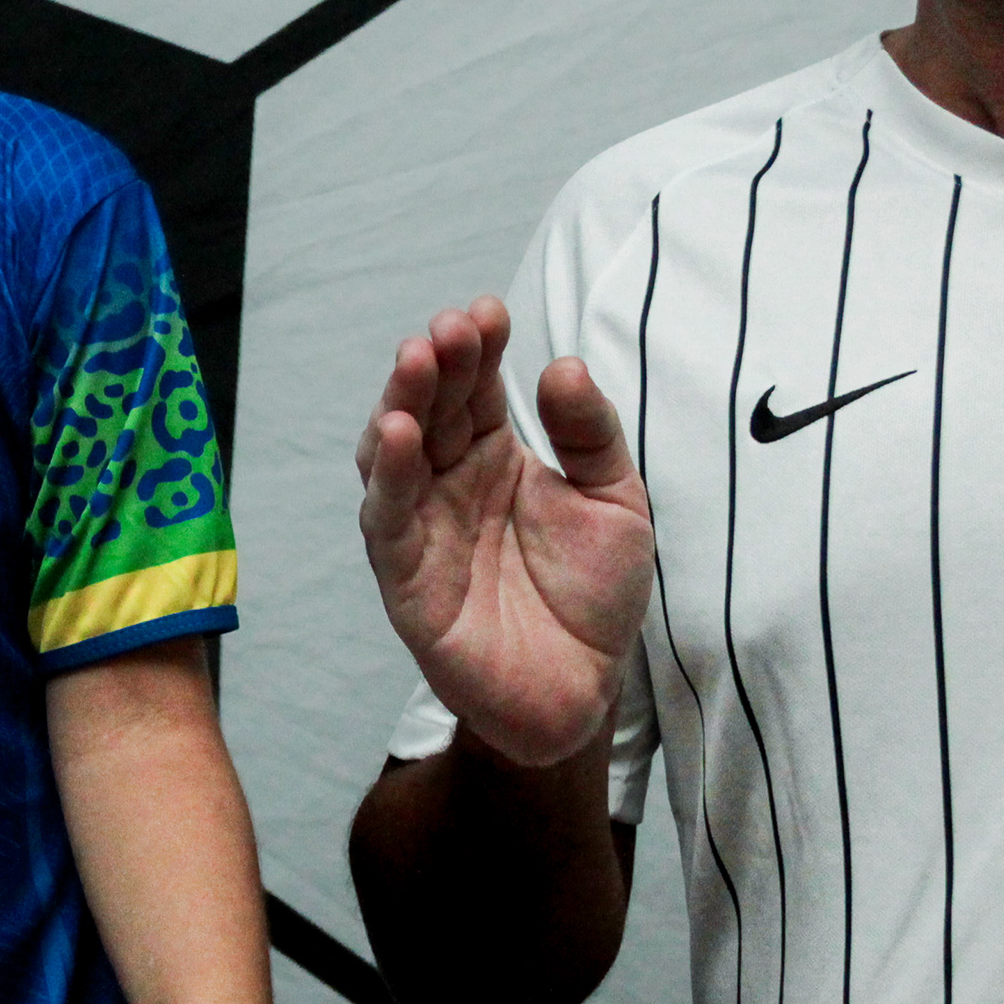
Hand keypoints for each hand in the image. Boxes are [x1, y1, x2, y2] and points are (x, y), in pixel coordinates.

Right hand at [357, 297, 653, 763]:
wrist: (583, 692)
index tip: (491, 311)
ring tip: (417, 358)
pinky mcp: (404, 575)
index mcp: (492, 457)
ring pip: (392, 451)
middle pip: (429, 407)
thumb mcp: (616, 502)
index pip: (474, 388)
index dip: (478, 349)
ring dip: (399, 402)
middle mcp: (447, 483)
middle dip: (436, 363)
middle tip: (452, 327)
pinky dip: (388, 473)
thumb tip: (563, 364)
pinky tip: (398, 432)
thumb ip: (590, 436)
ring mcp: (421, 526)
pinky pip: (387, 516)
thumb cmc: (593, 597)